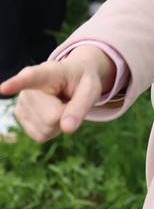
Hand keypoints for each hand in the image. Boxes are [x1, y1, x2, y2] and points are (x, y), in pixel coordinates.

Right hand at [0, 46, 116, 141]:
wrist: (70, 78)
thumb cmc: (81, 81)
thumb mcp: (91, 88)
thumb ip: (82, 105)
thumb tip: (67, 128)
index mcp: (48, 72)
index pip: (31, 78)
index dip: (17, 84)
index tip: (3, 88)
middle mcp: (28, 88)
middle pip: (52, 117)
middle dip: (66, 114)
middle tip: (69, 99)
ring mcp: (21, 103)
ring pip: (46, 130)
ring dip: (59, 123)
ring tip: (61, 103)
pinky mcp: (20, 117)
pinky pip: (41, 136)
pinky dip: (53, 130)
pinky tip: (53, 113)